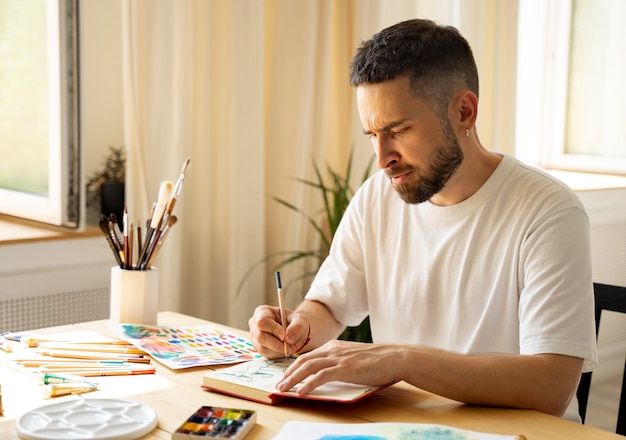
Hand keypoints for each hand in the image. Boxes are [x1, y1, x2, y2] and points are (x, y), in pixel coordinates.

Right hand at [248, 305, 310, 358]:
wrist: (293, 331)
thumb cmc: (294, 322)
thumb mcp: (300, 320)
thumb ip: (297, 326)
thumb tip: (289, 338)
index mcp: (262, 312)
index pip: (262, 322)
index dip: (273, 330)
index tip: (285, 336)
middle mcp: (254, 324)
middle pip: (260, 336)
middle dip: (277, 344)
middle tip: (290, 346)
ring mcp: (254, 336)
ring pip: (263, 347)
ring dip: (278, 350)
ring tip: (290, 346)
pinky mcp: (258, 347)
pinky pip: (265, 354)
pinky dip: (277, 353)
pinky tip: (284, 349)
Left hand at [275, 339, 398, 393]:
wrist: (393, 357)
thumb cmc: (376, 360)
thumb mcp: (353, 357)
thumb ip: (339, 361)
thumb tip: (328, 373)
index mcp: (334, 346)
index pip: (308, 355)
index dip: (294, 366)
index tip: (286, 375)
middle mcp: (332, 349)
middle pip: (303, 360)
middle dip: (288, 373)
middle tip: (279, 383)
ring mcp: (338, 358)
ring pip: (308, 367)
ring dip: (293, 378)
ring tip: (284, 388)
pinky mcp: (345, 368)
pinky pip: (321, 376)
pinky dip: (308, 384)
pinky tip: (302, 392)